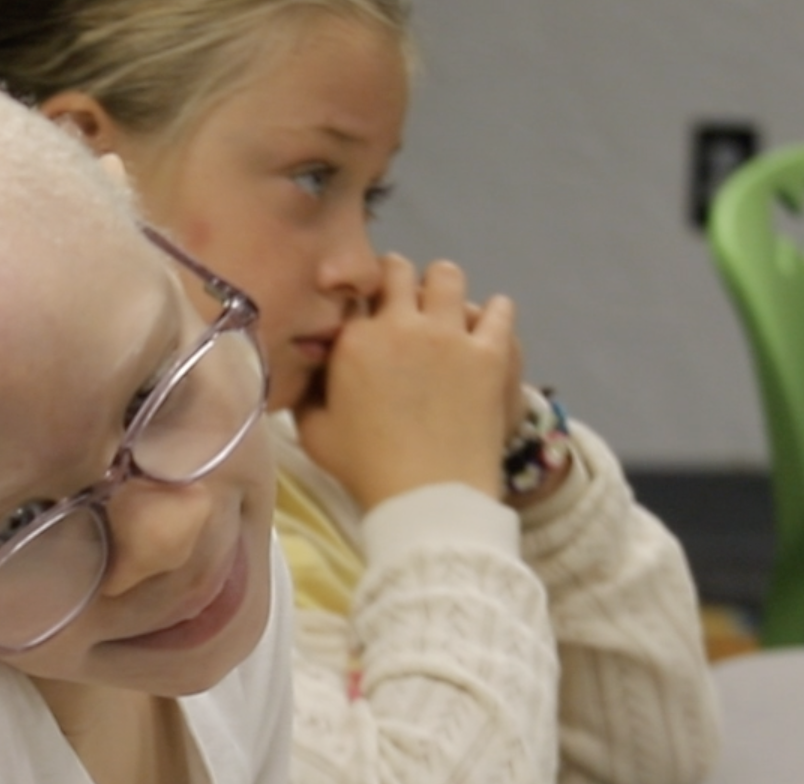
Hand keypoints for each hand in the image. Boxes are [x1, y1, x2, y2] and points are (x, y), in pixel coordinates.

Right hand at [294, 254, 517, 509]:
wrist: (427, 494)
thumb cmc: (365, 469)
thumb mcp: (314, 436)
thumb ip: (305, 395)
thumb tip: (305, 371)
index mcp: (354, 340)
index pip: (355, 296)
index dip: (359, 302)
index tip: (364, 316)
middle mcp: (400, 323)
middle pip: (399, 270)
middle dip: (398, 280)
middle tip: (403, 305)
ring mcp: (448, 334)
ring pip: (448, 276)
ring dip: (443, 289)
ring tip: (444, 313)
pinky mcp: (489, 351)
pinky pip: (498, 309)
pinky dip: (492, 314)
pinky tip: (485, 330)